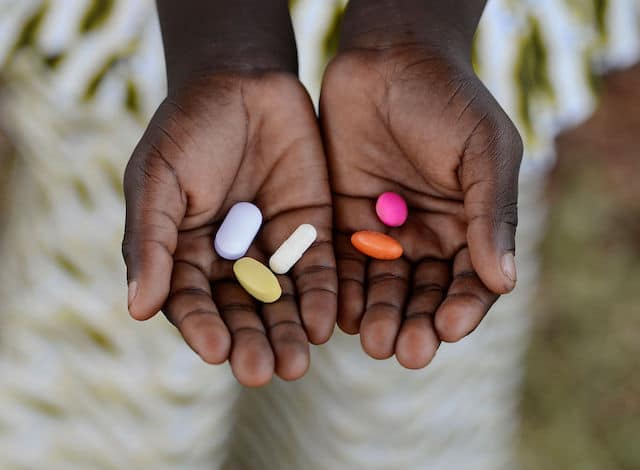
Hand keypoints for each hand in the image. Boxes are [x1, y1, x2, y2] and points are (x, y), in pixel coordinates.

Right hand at [123, 72, 336, 385]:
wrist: (243, 81)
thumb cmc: (189, 128)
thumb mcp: (158, 180)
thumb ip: (151, 241)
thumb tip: (136, 308)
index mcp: (186, 253)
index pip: (192, 301)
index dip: (202, 326)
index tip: (216, 350)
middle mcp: (230, 259)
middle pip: (240, 311)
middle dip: (251, 341)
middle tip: (262, 371)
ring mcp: (272, 247)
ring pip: (281, 301)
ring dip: (288, 332)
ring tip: (296, 363)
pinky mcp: (311, 231)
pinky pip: (318, 271)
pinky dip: (322, 297)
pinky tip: (325, 322)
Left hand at [320, 3, 521, 368]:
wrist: (386, 58)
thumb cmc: (446, 99)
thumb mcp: (484, 150)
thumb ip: (492, 214)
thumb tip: (504, 283)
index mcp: (468, 225)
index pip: (469, 280)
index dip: (463, 306)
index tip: (450, 327)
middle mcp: (426, 236)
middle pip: (423, 294)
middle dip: (416, 323)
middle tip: (406, 350)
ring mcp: (382, 231)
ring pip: (382, 287)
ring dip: (379, 316)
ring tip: (374, 341)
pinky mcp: (341, 221)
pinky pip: (342, 264)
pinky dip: (342, 291)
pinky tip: (339, 314)